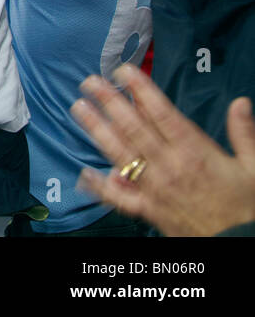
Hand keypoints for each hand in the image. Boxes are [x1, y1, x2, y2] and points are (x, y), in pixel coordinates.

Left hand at [72, 64, 254, 235]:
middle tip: (90, 82)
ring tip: (80, 108)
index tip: (124, 71)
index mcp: (195, 153)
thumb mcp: (254, 167)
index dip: (141, 90)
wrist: (241, 245)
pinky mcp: (148, 210)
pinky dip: (101, 185)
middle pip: (134, 128)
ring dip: (97, 130)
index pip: (162, 114)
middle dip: (110, 102)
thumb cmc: (247, 207)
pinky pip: (119, 198)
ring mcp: (155, 189)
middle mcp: (170, 167)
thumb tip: (240, 102)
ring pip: (120, 154)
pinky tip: (84, 172)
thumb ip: (244, 133)